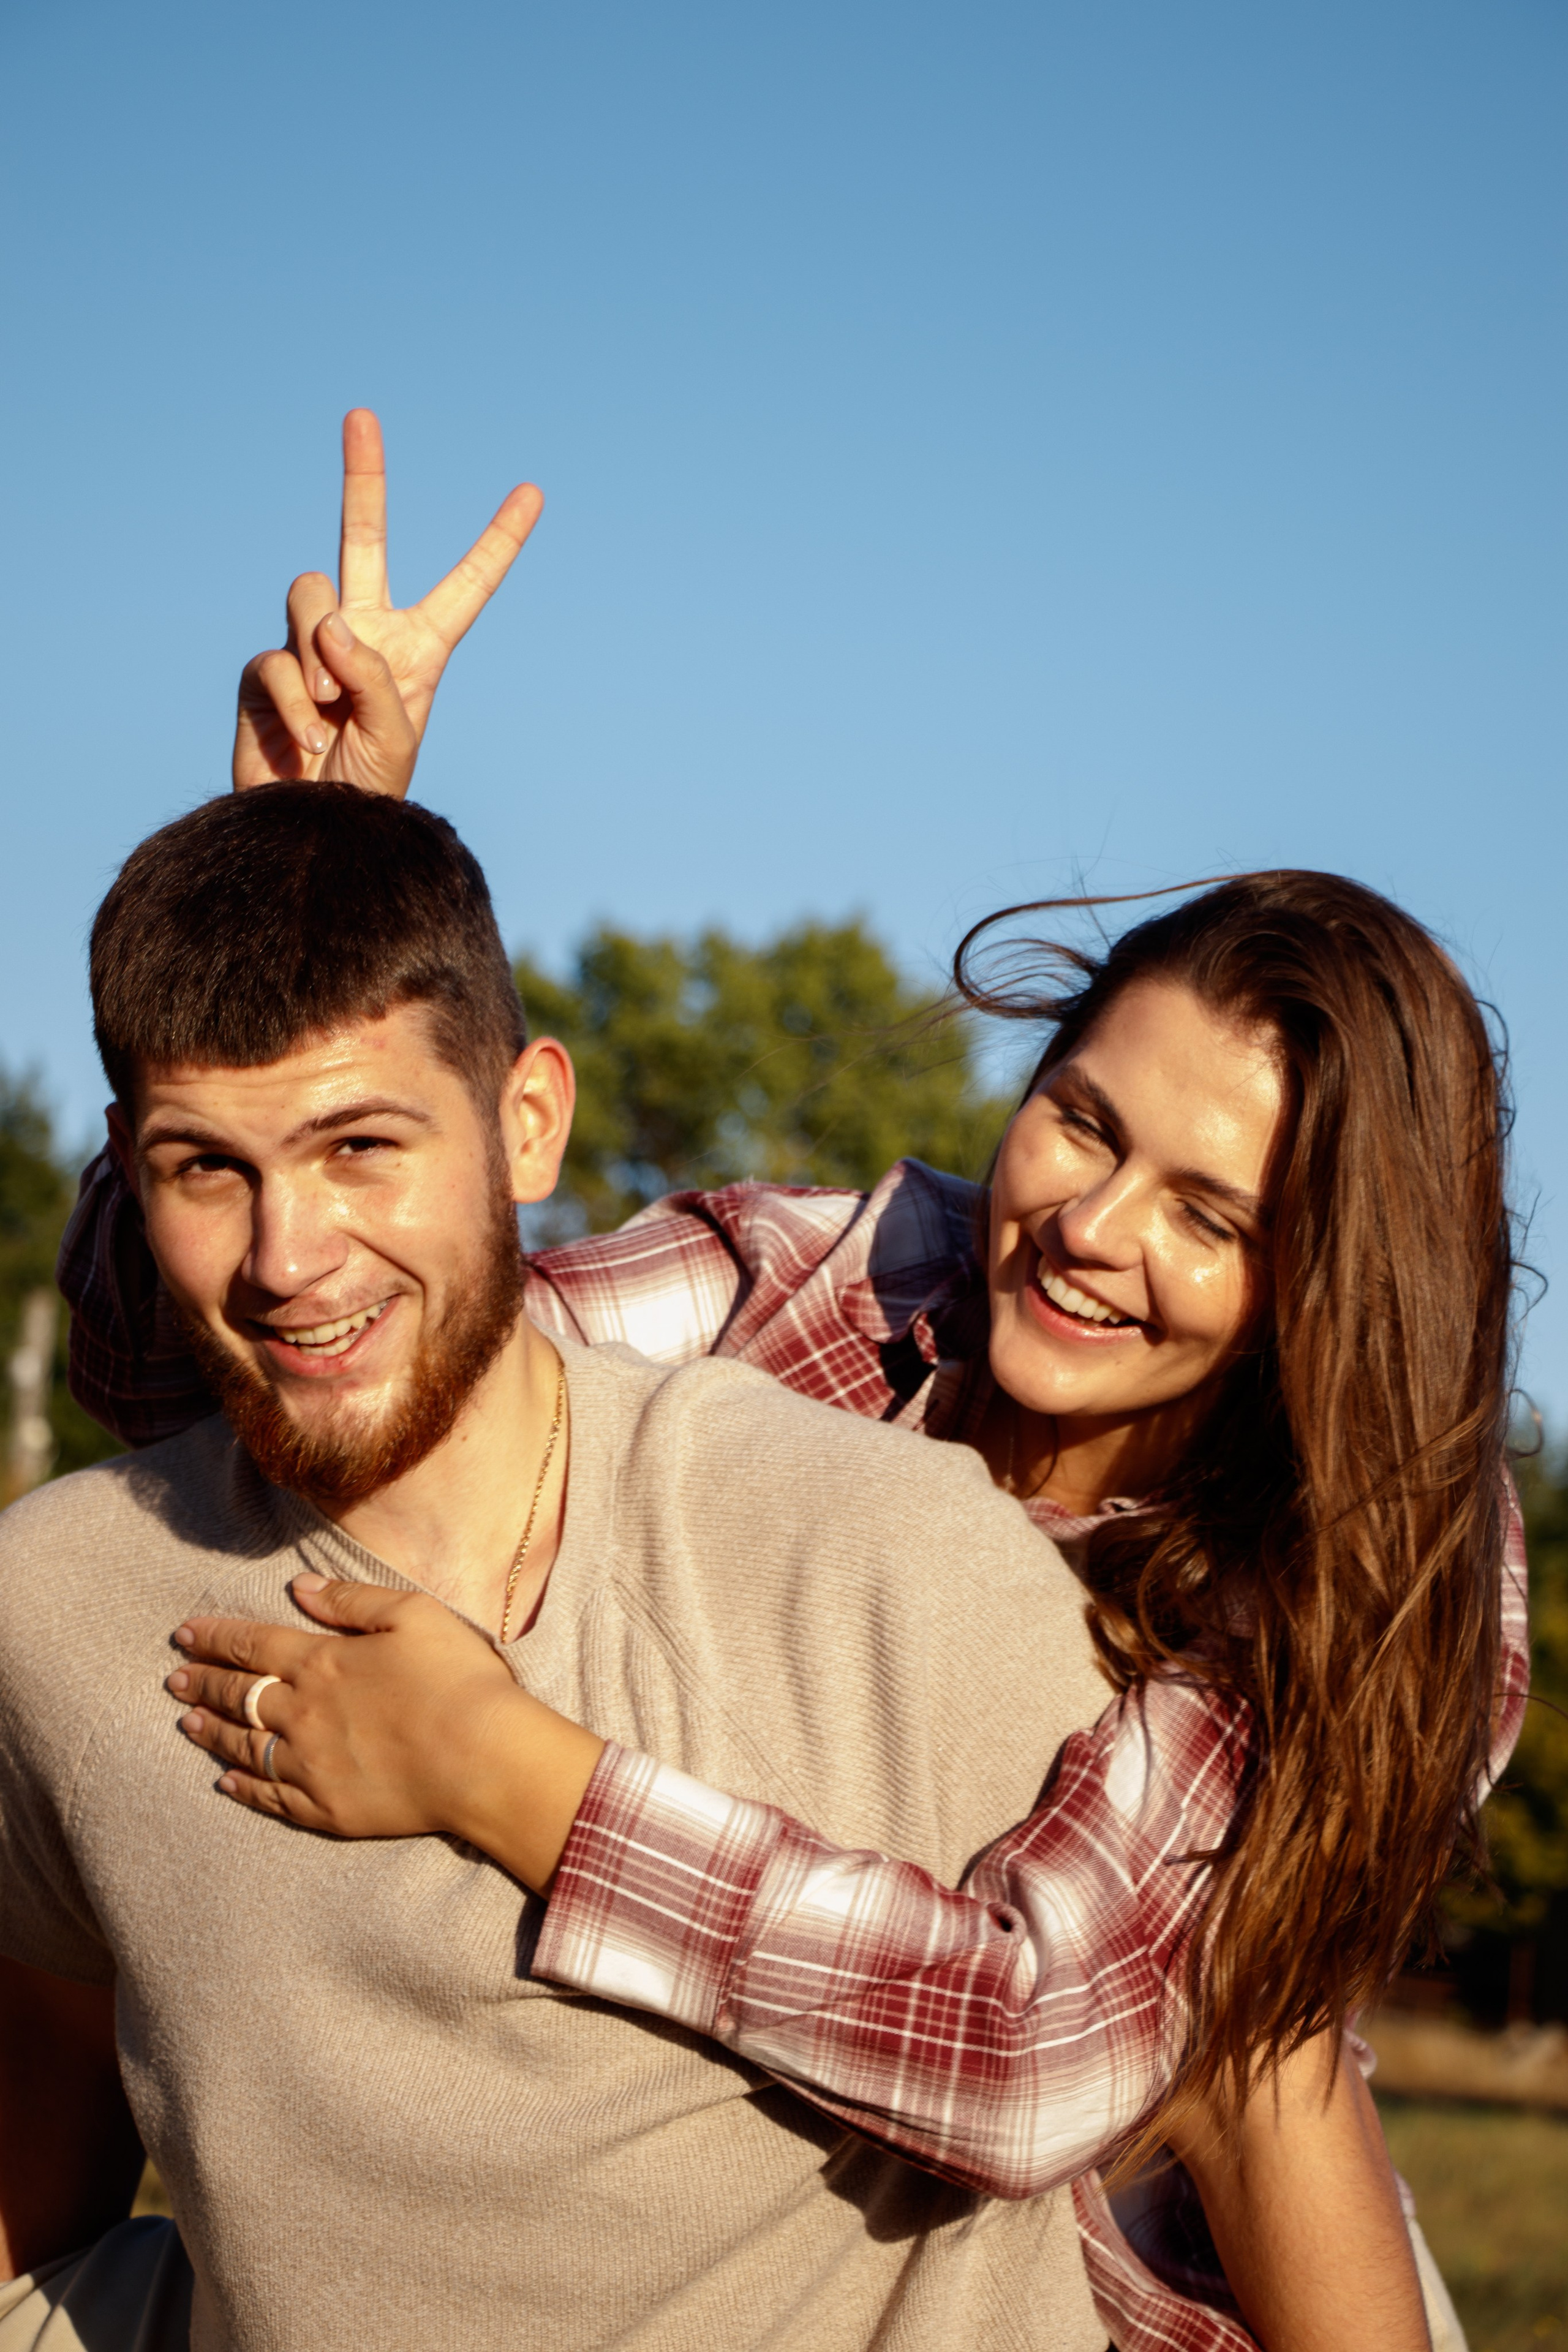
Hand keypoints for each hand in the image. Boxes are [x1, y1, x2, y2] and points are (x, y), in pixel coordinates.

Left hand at [167, 1574, 603, 1887]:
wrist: (483, 1759)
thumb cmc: (458, 1679)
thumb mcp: (412, 1614)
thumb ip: (351, 1600)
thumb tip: (300, 1587)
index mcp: (323, 1663)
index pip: (253, 1645)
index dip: (214, 1637)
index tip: (183, 1634)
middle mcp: (304, 1715)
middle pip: (240, 1695)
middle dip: (203, 1682)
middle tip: (174, 1678)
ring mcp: (312, 1766)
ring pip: (245, 1746)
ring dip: (212, 1732)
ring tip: (187, 1722)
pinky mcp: (327, 1809)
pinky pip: (271, 1797)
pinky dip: (243, 1787)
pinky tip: (226, 1781)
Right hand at [233, 409, 543, 797]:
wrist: (314, 832)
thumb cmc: (371, 792)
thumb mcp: (396, 735)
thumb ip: (374, 675)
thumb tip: (329, 627)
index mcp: (417, 647)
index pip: (465, 585)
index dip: (498, 541)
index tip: (534, 492)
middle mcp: (364, 633)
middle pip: (363, 538)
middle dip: (362, 477)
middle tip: (361, 415)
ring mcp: (310, 648)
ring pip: (310, 595)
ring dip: (318, 655)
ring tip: (328, 711)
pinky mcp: (264, 673)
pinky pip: (274, 659)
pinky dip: (291, 701)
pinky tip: (307, 740)